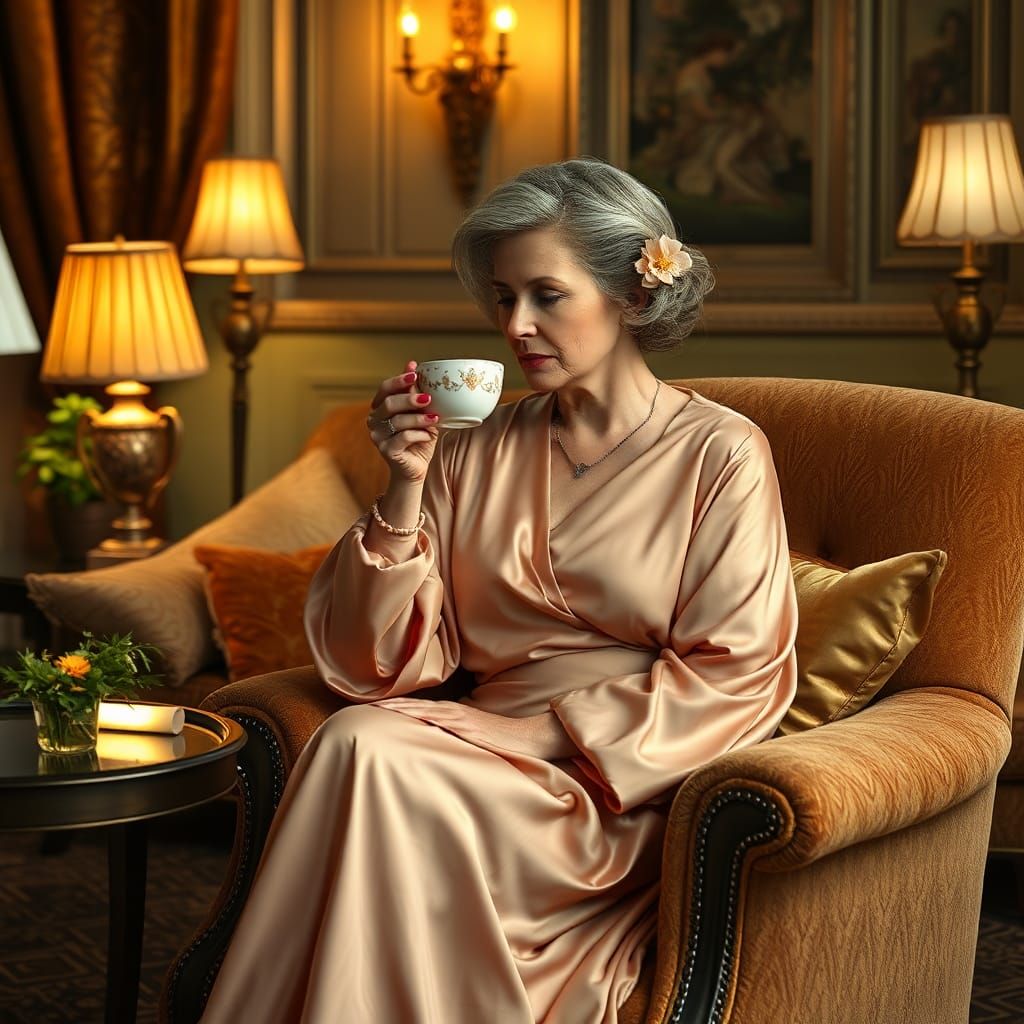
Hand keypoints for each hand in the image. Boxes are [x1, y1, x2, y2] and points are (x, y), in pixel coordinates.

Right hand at [367, 360, 439, 482]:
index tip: (415, 374)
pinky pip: (403, 438)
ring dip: (419, 419)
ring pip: (397, 421)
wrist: (415, 467)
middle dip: (410, 399)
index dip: (398, 380)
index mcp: (380, 407)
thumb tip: (412, 364)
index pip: (384, 389)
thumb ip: (415, 391)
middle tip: (428, 399)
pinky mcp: (386, 451)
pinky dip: (419, 435)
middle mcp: (374, 420)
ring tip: (435, 419)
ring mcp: (378, 436)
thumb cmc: (418, 438)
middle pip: (389, 403)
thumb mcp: (420, 412)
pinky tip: (429, 435)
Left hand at [378, 698, 578, 760]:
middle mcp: (451, 711)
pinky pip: (441, 719)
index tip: (368, 709)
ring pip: (422, 709)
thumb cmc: (500, 743)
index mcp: (449, 715)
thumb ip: (451, 741)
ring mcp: (459, 717)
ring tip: (375, 707)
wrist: (529, 737)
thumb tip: (430, 750)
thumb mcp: (470, 741)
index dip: (392, 707)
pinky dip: (422, 716)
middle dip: (387, 705)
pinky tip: (407, 716)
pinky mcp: (468, 726)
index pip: (414, 709)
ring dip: (399, 707)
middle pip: (412, 706)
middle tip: (360, 706)